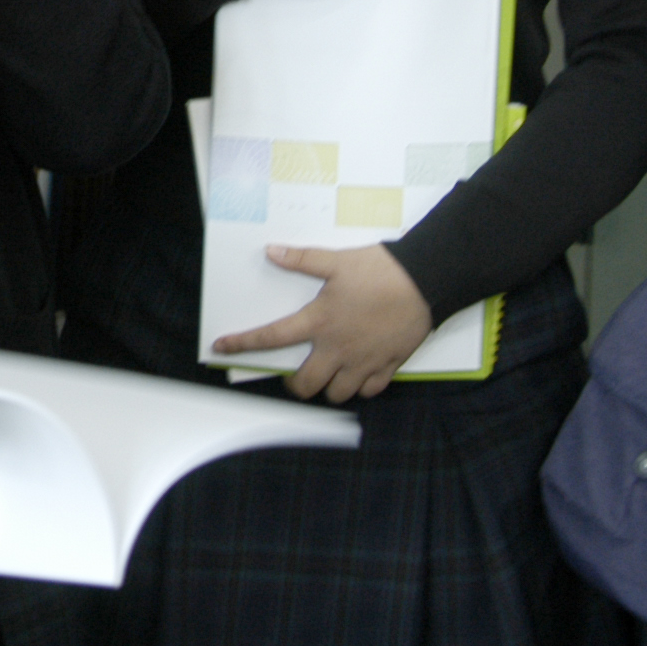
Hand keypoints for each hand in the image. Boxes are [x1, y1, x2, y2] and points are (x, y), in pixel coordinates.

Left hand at [212, 243, 434, 401]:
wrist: (425, 281)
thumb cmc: (380, 271)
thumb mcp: (335, 261)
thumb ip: (301, 260)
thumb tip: (271, 252)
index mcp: (320, 322)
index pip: (272, 337)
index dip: (243, 344)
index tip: (222, 348)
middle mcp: (337, 348)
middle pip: (305, 385)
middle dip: (296, 384)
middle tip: (297, 373)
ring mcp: (364, 361)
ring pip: (337, 393)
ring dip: (329, 387)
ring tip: (329, 373)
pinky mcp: (388, 365)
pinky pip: (370, 390)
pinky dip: (362, 387)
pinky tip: (359, 374)